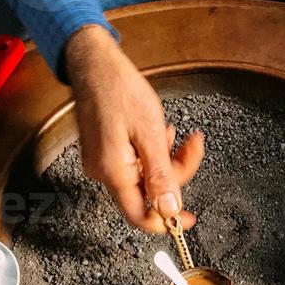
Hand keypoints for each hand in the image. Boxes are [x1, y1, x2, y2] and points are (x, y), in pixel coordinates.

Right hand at [65, 25, 203, 232]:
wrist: (93, 62)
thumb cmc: (118, 88)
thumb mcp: (149, 132)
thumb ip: (160, 174)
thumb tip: (170, 209)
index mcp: (113, 171)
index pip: (139, 215)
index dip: (166, 222)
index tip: (188, 219)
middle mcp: (104, 172)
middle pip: (147, 193)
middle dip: (174, 173)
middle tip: (190, 147)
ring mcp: (103, 162)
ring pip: (144, 176)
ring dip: (164, 158)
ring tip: (169, 132)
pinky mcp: (105, 152)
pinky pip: (135, 163)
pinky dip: (151, 151)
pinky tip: (156, 132)